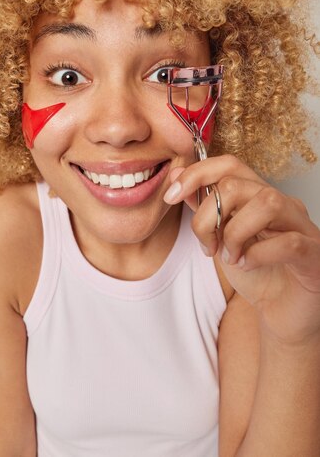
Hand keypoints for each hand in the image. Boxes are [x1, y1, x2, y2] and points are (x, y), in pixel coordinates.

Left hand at [164, 155, 319, 345]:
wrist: (281, 312)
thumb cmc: (255, 273)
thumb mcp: (220, 237)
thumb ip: (203, 207)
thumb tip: (177, 178)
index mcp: (259, 196)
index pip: (228, 164)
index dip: (196, 174)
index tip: (171, 196)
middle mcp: (283, 204)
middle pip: (238, 184)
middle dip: (208, 216)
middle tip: (208, 245)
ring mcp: (301, 226)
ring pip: (267, 203)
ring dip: (235, 233)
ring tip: (230, 256)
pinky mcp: (313, 253)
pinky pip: (288, 242)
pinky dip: (258, 255)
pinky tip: (247, 265)